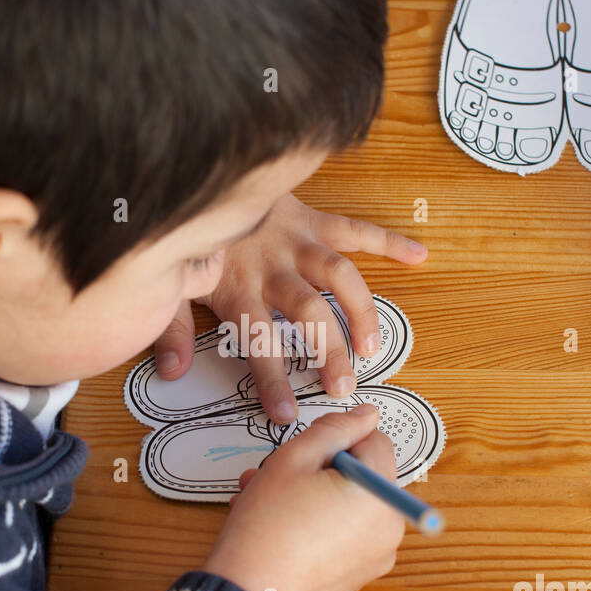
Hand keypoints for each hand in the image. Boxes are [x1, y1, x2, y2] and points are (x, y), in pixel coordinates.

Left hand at [153, 194, 427, 422]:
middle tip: (343, 386)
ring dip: (360, 309)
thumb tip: (171, 371)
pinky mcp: (312, 219)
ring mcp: (296, 241)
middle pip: (306, 310)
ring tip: (374, 346)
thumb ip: (172, 328)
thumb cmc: (193, 239)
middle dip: (327, 350)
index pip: (257, 340)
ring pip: (337, 274)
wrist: (203, 176)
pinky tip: (419, 255)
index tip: (286, 414)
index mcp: (237, 287)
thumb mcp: (173, 283)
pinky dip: (388, 241)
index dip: (272, 379)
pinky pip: (355, 229)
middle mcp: (272, 266)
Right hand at [200, 404, 404, 590]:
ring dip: (311, 494)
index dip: (336, 439)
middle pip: (361, 474)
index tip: (303, 454)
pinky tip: (278, 526)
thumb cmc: (268, 525)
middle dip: (319, 468)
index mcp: (382, 494)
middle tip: (275, 474)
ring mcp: (375, 556)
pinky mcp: (356, 576)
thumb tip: (368, 415)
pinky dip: (317, 524)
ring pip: (348, 504)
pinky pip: (343, 535)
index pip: (374, 440)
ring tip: (263, 500)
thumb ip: (335, 430)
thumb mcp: (294, 459)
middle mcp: (390, 527)